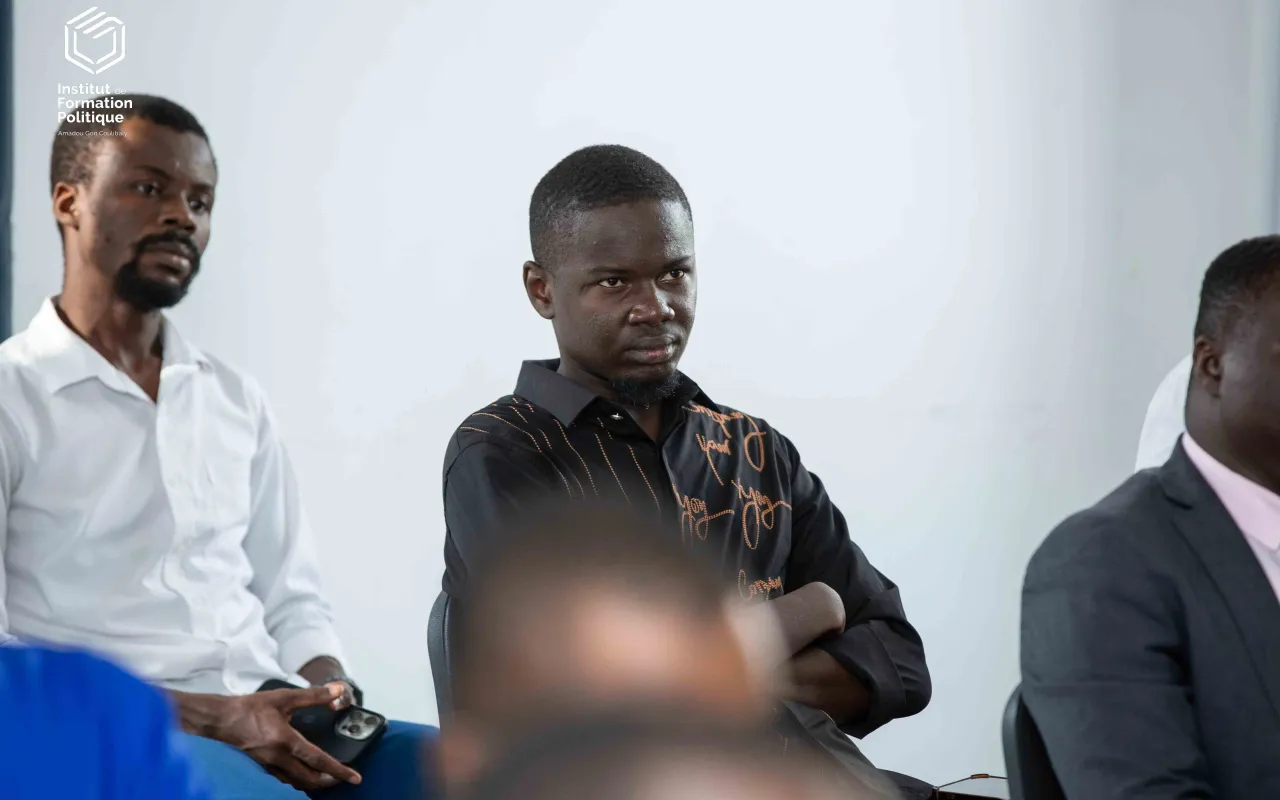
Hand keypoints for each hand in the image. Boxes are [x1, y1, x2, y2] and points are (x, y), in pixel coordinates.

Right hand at [209, 684, 361, 790]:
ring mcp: (267, 766)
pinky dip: (296, 780)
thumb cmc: (250, 708)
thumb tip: (338, 691)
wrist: (219, 720)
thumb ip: (313, 696)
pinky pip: (282, 780)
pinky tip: (300, 775)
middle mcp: (278, 758)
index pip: (318, 760)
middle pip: (308, 779)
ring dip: (312, 783)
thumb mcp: (284, 697)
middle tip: (342, 779)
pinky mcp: (259, 767)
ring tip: (325, 779)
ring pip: (294, 782)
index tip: (354, 777)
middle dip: (328, 781)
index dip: (338, 770)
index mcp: (286, 741)